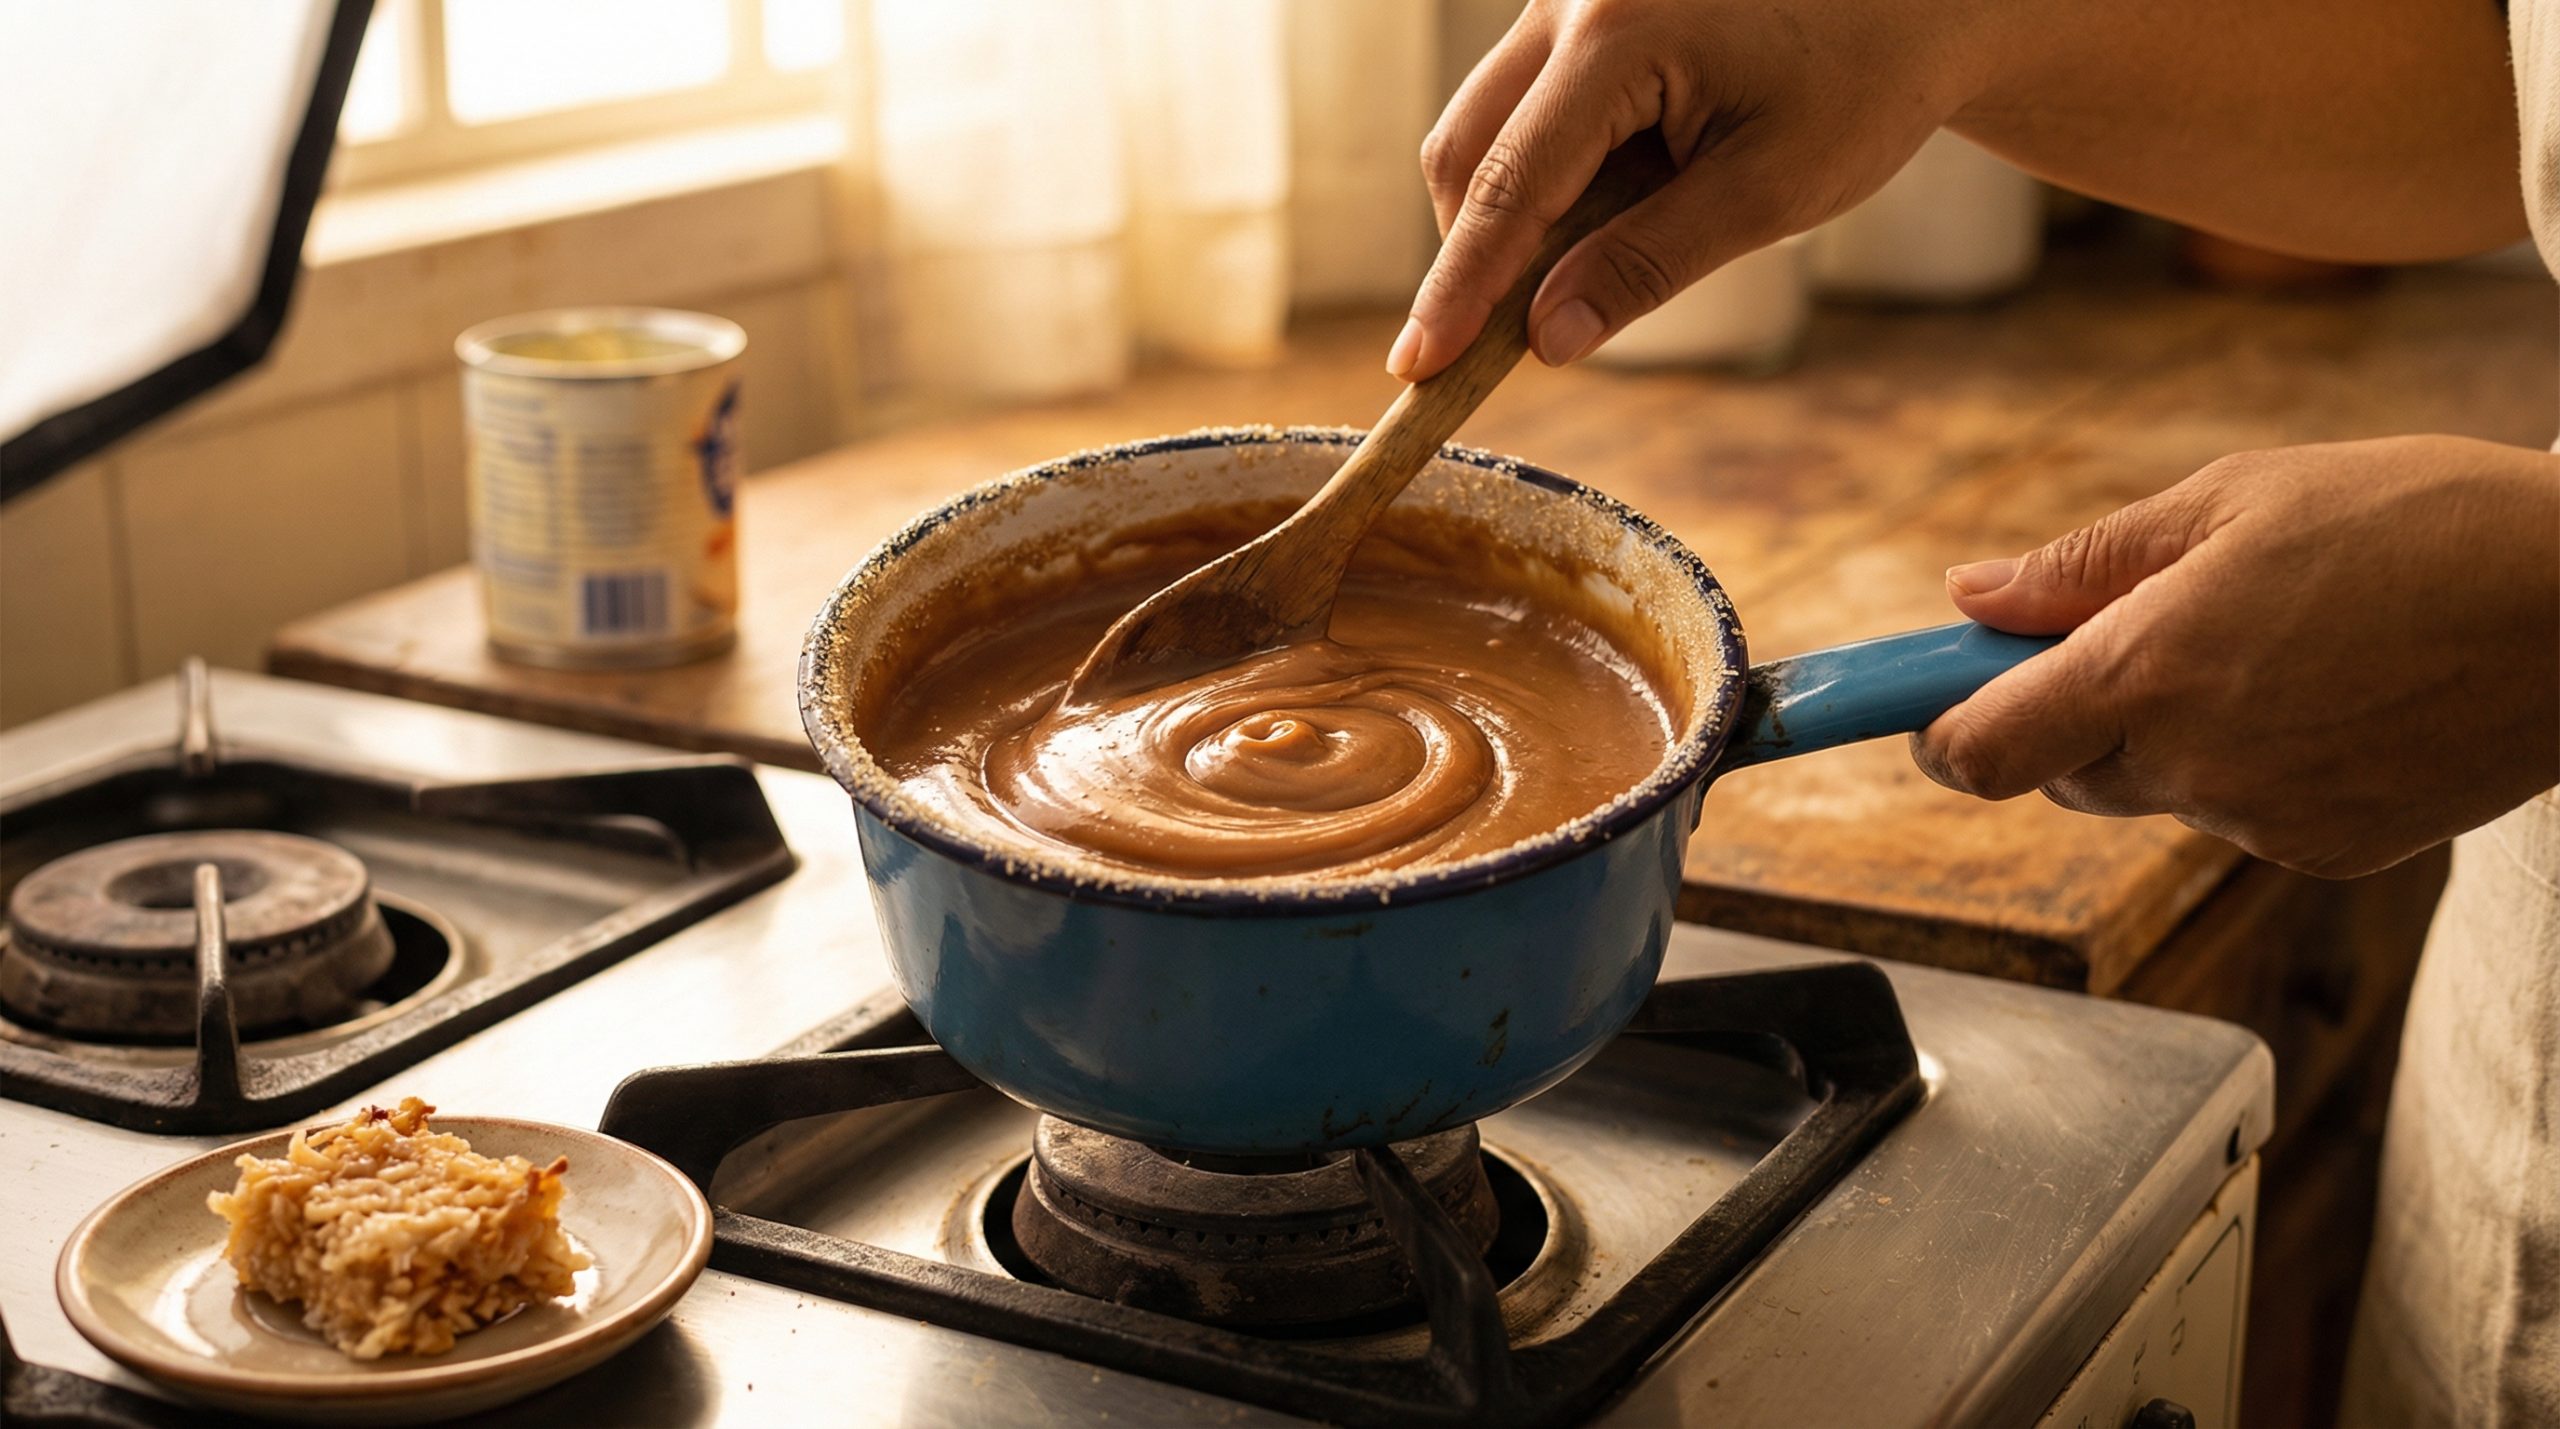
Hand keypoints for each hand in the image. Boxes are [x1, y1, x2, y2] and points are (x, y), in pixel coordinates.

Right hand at [1393, 0, 1995, 379]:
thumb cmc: (1863, 82)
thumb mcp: (1769, 193)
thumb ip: (1648, 265)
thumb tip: (1546, 342)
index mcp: (1620, 29)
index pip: (1509, 184)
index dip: (1460, 289)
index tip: (1416, 369)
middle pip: (1466, 148)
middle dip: (1480, 253)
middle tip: (1511, 342)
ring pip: (1483, 125)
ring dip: (1517, 211)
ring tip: (1612, 245)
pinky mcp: (1577, 5)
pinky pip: (1523, 103)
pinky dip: (1545, 171)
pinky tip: (1625, 193)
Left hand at [1912, 436, 2559, 877]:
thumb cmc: (2418, 520)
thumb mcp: (2233, 500)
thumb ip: (2085, 562)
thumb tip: (1968, 596)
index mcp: (2154, 667)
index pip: (1983, 750)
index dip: (1937, 733)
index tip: (1929, 711)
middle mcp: (2199, 762)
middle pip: (2064, 773)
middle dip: (2071, 716)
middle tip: (2143, 634)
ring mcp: (2268, 819)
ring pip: (2160, 791)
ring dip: (2176, 735)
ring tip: (2284, 645)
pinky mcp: (2333, 853)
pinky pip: (2246, 815)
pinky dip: (2259, 765)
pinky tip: (2338, 697)